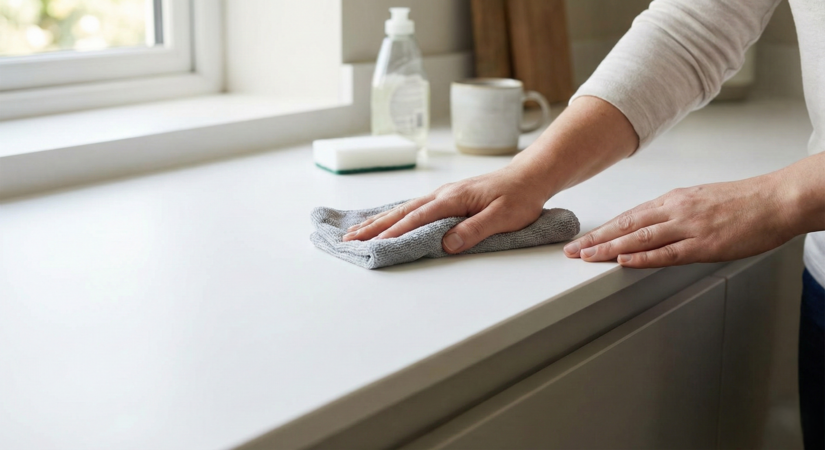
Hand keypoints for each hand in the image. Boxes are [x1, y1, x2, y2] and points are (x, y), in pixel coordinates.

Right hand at [342, 165, 549, 253]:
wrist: (531, 175)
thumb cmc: (520, 196)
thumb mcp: (504, 218)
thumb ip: (474, 230)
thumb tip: (447, 244)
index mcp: (453, 199)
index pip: (418, 218)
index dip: (395, 233)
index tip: (374, 245)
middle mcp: (443, 194)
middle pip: (402, 212)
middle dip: (374, 227)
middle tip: (350, 239)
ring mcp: (443, 195)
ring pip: (404, 209)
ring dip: (380, 221)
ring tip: (357, 231)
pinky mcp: (447, 198)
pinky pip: (414, 208)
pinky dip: (395, 215)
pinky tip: (386, 220)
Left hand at [563, 174, 800, 267]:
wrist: (776, 200)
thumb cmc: (743, 201)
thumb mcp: (700, 199)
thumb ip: (674, 212)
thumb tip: (652, 225)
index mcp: (673, 200)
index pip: (628, 216)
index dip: (602, 229)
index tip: (582, 240)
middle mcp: (675, 210)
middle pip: (626, 226)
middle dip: (596, 239)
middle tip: (571, 250)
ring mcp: (689, 227)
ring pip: (640, 238)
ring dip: (609, 248)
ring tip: (586, 257)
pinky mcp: (704, 244)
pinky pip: (667, 253)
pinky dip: (643, 257)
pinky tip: (624, 261)